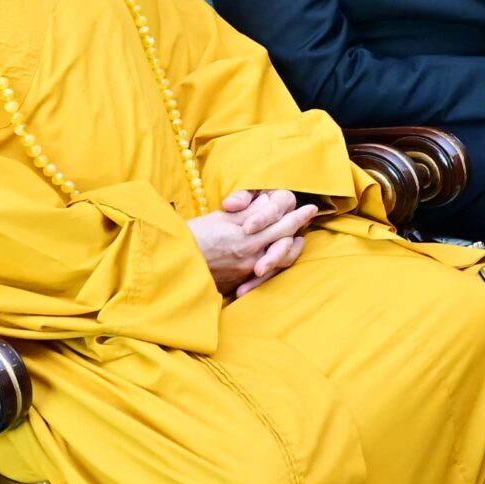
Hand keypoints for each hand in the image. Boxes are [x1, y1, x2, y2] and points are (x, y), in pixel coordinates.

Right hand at [191, 189, 324, 297]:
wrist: (174, 265)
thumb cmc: (193, 236)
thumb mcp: (221, 218)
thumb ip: (247, 211)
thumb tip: (267, 201)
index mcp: (248, 237)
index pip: (282, 224)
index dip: (297, 215)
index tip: (309, 207)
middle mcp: (252, 255)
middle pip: (285, 240)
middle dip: (298, 227)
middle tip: (309, 217)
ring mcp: (246, 271)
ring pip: (280, 260)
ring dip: (291, 249)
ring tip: (299, 240)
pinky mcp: (238, 282)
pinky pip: (265, 275)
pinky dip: (275, 265)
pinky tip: (277, 259)